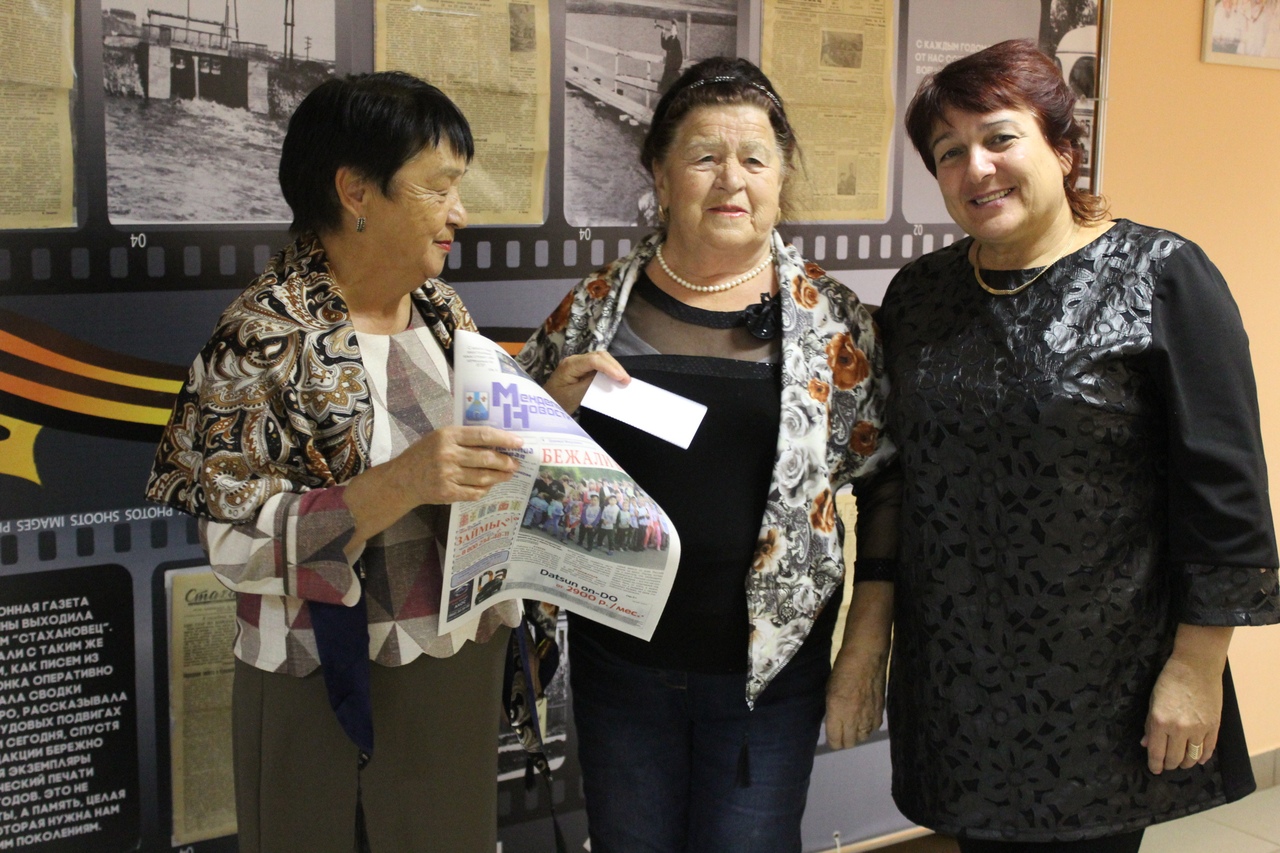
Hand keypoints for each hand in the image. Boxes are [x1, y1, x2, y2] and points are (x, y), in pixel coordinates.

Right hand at [396, 425, 523, 504]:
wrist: (402, 479)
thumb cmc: (424, 454)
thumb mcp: (440, 437)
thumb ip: (464, 438)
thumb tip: (497, 442)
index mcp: (448, 435)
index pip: (483, 435)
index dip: (504, 439)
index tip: (519, 443)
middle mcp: (448, 454)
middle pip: (487, 458)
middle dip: (506, 462)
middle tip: (515, 464)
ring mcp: (447, 475)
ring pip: (483, 477)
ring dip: (500, 477)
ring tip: (507, 475)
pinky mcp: (447, 492)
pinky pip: (474, 492)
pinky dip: (485, 490)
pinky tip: (489, 486)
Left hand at [543, 352, 629, 413]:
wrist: (545, 405)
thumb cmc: (557, 401)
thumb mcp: (574, 396)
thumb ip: (590, 385)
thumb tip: (607, 379)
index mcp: (570, 365)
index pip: (593, 360)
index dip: (609, 367)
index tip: (622, 378)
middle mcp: (575, 360)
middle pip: (599, 356)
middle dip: (615, 366)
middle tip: (627, 381)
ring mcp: (579, 363)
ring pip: (600, 359)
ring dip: (613, 368)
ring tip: (624, 380)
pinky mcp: (582, 369)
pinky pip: (598, 366)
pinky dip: (609, 371)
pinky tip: (616, 379)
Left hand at [824, 645, 887, 749]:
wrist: (866, 657)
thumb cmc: (842, 670)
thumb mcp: (829, 691)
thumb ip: (832, 711)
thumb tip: (833, 723)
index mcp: (837, 712)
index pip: (835, 741)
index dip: (832, 741)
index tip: (831, 736)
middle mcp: (853, 719)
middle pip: (849, 743)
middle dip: (843, 740)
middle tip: (841, 731)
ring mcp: (869, 717)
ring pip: (862, 737)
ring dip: (856, 734)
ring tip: (853, 724)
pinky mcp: (880, 712)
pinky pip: (873, 728)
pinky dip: (868, 726)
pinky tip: (865, 717)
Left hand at [1140, 626, 1231, 773]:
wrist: (1196, 666)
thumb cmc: (1169, 680)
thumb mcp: (1152, 701)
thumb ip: (1149, 725)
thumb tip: (1146, 744)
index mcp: (1160, 721)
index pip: (1157, 753)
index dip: (1155, 764)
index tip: (1154, 769)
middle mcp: (1179, 729)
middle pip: (1175, 758)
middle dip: (1169, 765)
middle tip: (1167, 765)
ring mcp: (1199, 729)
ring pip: (1193, 758)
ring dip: (1186, 763)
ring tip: (1181, 762)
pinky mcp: (1214, 726)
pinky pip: (1209, 750)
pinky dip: (1203, 757)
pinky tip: (1199, 759)